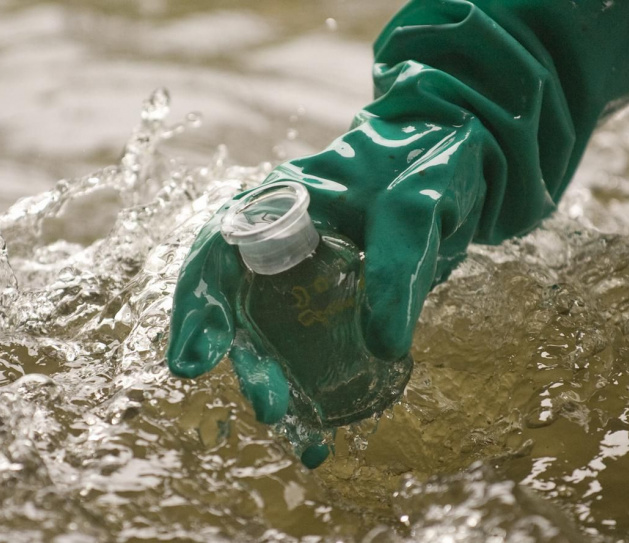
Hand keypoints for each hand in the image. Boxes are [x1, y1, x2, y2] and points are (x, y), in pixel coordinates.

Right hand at [167, 115, 488, 425]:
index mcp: (275, 203)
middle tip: (269, 408)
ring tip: (304, 438)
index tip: (193, 361)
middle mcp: (273, 242)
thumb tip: (383, 346)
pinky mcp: (327, 300)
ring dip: (277, 386)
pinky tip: (323, 425)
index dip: (197, 307)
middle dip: (244, 361)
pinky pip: (305, 347)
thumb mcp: (415, 206)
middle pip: (234, 307)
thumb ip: (396, 266)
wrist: (460, 154)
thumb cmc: (426, 161)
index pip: (215, 255)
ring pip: (266, 336)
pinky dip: (309, 387)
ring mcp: (299, 275)